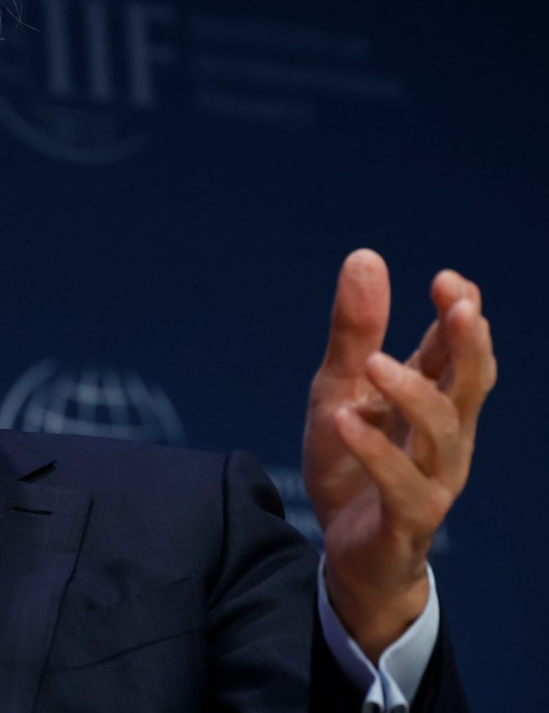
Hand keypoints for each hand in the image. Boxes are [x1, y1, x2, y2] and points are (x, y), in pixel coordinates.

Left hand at [302, 249, 494, 660]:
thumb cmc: (351, 464)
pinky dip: (375, 452)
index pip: (457, 351)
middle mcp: (444, 437)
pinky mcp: (407, 519)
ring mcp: (432, 479)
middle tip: (457, 305)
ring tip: (375, 363)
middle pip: (471, 385)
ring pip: (443, 433)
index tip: (450, 280)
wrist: (347, 553)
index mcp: (432, 401)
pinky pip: (402, 485)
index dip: (462, 315)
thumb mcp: (339, 389)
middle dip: (468, 344)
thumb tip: (366, 256)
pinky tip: (346, 420)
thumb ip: (354, 333)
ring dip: (412, 393)